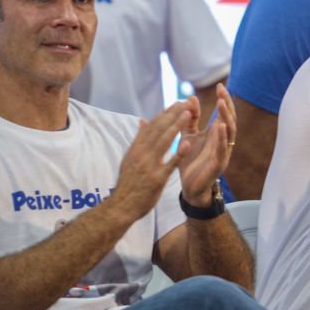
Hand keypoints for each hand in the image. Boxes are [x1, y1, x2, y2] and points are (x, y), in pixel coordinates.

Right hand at [112, 102, 192, 219]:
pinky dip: (178, 154)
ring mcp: (148, 166)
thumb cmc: (128, 183)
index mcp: (135, 148)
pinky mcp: (156, 179)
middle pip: (158, 130)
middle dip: (172, 115)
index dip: (164, 114)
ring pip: (164, 142)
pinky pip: (169, 164)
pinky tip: (188, 144)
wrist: (122, 206)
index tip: (175, 104)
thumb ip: (138, 140)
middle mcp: (141, 154)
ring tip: (188, 115)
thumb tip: (143, 121)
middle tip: (185, 103)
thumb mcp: (129, 158)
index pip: (151, 126)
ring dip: (176, 126)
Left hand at [177, 83, 236, 205]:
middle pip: (230, 119)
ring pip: (230, 133)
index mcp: (215, 134)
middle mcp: (222, 141)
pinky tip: (221, 127)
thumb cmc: (191, 160)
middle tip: (222, 91)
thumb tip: (190, 98)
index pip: (223, 113)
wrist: (189, 187)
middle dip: (227, 104)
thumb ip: (190, 119)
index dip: (224, 99)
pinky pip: (223, 150)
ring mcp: (222, 153)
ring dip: (226, 118)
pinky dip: (223, 138)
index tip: (220, 85)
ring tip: (222, 104)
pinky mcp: (218, 164)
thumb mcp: (188, 135)